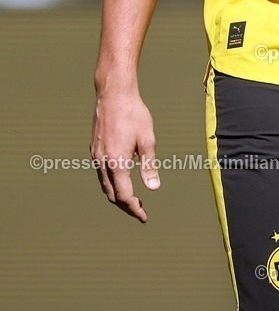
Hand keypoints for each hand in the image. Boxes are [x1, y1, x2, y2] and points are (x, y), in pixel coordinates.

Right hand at [90, 84, 159, 221]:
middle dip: (126, 205)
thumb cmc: (133, 114)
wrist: (113, 94)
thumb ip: (149, 165)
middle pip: (112, 194)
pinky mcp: (94, 148)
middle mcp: (102, 161)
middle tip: (140, 210)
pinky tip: (122, 178)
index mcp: (116, 162)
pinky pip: (101, 173)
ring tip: (132, 198)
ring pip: (104, 185)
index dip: (134, 209)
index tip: (143, 216)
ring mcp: (96, 155)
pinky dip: (111, 182)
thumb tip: (153, 188)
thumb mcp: (147, 139)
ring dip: (117, 195)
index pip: (123, 195)